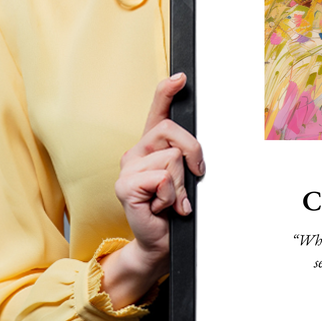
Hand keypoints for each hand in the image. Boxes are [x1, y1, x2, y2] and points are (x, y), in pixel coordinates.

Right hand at [100, 73, 204, 307]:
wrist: (161, 243)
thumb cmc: (174, 209)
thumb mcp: (185, 178)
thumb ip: (186, 157)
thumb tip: (196, 150)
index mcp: (151, 146)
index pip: (157, 111)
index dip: (167, 91)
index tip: (181, 77)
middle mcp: (136, 152)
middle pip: (172, 131)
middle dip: (193, 153)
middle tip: (194, 177)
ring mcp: (127, 168)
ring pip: (172, 158)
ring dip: (181, 185)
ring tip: (173, 200)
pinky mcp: (125, 186)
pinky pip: (162, 178)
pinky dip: (171, 196)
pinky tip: (162, 208)